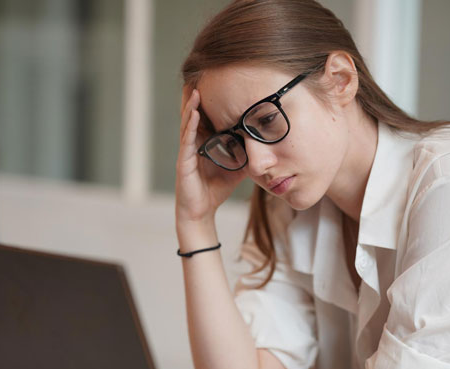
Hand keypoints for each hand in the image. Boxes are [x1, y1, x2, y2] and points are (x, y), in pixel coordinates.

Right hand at [175, 87, 246, 227]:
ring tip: (195, 88)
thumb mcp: (238, 167)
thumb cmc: (217, 188)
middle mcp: (194, 143)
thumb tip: (265, 142)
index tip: (215, 83)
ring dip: (190, 105)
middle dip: (196, 97)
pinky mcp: (184, 162)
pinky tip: (193, 112)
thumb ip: (247, 153)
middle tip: (201, 76)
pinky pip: (186, 140)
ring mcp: (187, 152)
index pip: (207, 117)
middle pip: (194, 115)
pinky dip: (189, 125)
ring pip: (187, 123)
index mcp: (205, 143)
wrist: (202, 211)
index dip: (209, 102)